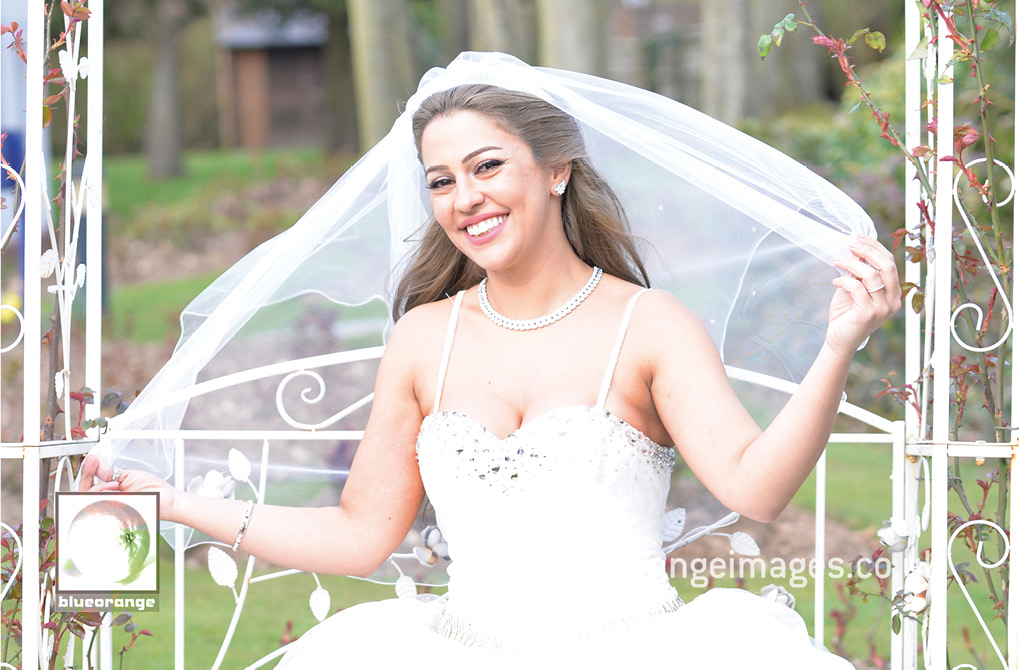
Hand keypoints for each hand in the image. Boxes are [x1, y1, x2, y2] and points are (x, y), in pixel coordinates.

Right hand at [78, 452, 177, 520]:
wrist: (169, 499)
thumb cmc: (154, 490)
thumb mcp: (128, 476)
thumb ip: (109, 471)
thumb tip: (95, 460)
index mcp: (110, 493)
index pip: (87, 486)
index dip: (85, 473)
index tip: (91, 460)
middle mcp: (108, 502)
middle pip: (82, 494)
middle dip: (87, 478)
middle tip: (96, 467)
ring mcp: (110, 510)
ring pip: (88, 500)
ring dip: (98, 487)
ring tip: (115, 484)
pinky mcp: (116, 516)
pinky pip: (100, 506)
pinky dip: (106, 494)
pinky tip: (115, 489)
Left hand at [828, 235, 900, 355]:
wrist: (839, 339)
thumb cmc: (847, 313)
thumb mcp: (853, 287)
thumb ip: (857, 271)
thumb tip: (855, 248)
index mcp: (893, 292)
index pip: (890, 262)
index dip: (875, 246)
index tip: (858, 236)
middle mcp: (893, 300)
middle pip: (887, 266)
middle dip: (868, 250)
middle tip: (849, 244)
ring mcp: (882, 309)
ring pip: (871, 276)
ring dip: (851, 264)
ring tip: (837, 261)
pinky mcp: (868, 315)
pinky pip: (858, 289)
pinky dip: (845, 281)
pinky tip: (835, 282)